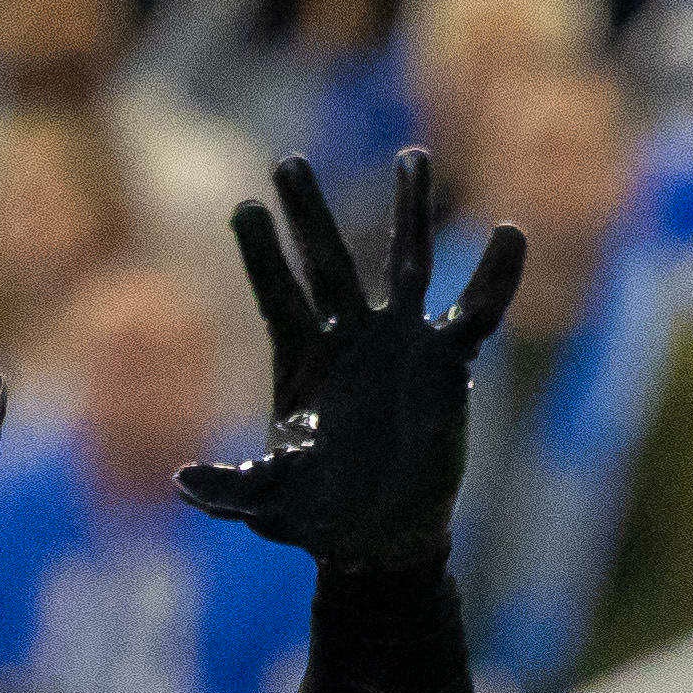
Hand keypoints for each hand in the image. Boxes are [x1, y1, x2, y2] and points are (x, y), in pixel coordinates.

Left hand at [179, 150, 525, 572]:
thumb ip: (229, 488)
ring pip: (406, 263)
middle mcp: (348, 337)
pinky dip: (494, 279)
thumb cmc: (318, 516)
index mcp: (300, 361)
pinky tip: (510, 236)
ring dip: (409, 211)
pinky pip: (476, 313)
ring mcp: (398, 342)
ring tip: (412, 156)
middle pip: (327, 263)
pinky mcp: (445, 361)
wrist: (381, 536)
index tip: (244, 208)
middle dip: (310, 215)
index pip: (278, 296)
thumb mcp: (268, 503)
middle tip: (288, 163)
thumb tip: (183, 479)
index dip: (264, 255)